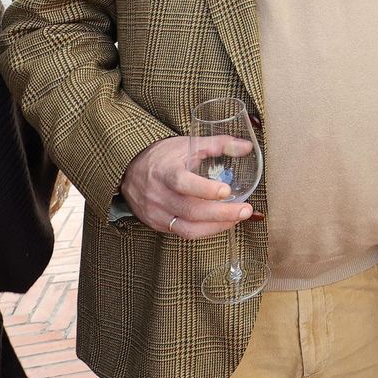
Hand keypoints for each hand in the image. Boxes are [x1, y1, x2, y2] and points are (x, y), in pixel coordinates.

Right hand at [120, 136, 254, 238]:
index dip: (204, 189)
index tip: (226, 191)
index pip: (182, 183)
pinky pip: (184, 233)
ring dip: (217, 226)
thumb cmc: (163, 156)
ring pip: (188, 228)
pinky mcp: (158, 224)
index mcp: (165, 171)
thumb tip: (247, 147)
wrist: (129, 171)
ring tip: (239, 218)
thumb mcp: (187, 144)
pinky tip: (222, 223)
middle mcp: (158, 195)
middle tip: (246, 209)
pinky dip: (206, 231)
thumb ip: (218, 144)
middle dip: (221, 213)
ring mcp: (156, 213)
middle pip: (190, 210)